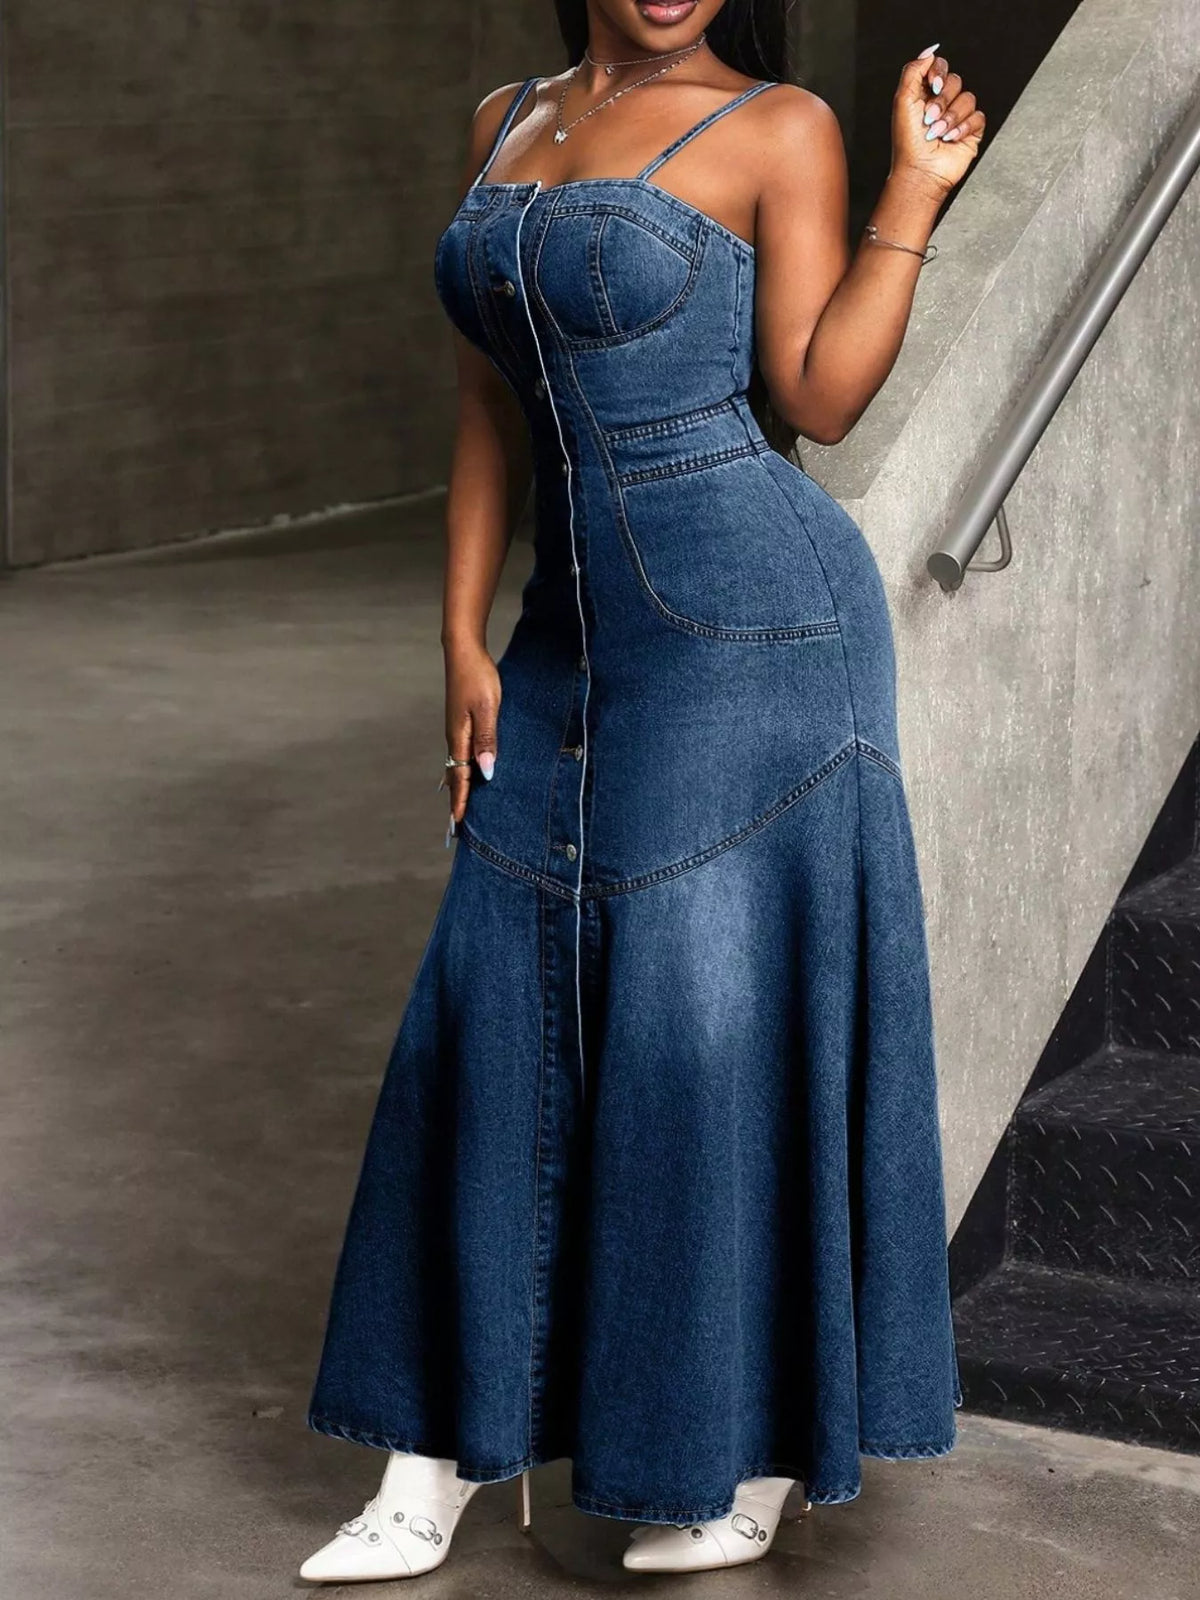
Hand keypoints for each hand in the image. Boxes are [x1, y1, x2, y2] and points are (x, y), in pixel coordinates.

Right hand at [442, 639, 499, 834]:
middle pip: (454, 775)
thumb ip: (488, 740)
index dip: (460, 800)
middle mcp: (454, 736)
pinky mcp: (461, 721)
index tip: (458, 824)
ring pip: (456, 764)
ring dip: (459, 785)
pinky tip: (469, 771)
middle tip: (456, 825)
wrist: (464, 650)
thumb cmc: (478, 677)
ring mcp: (456, 729)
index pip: (459, 777)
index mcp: (459, 737)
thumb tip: (487, 771)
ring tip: (462, 805)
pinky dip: (463, 768)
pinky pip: (461, 753)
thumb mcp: (488, 708)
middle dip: (455, 799)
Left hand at [891, 45, 985, 197]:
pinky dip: (963, 128)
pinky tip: (950, 140)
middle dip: (942, 100)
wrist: (920, 171)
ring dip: (951, 117)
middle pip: (955, 81)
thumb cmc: (908, 142)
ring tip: (938, 134)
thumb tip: (930, 52)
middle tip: (929, 118)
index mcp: (925, 94)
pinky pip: (977, 116)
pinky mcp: (971, 131)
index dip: (938, 72)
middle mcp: (942, 103)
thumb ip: (913, 70)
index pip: (940, 67)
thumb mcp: (903, 100)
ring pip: (967, 98)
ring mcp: (958, 117)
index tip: (931, 86)